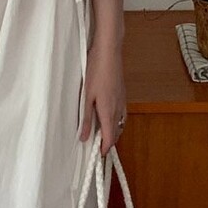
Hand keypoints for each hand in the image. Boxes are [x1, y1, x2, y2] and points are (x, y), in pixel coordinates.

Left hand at [78, 40, 126, 154]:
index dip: (105, 148)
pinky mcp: (123, 94)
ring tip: (102, 135)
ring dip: (113, 132)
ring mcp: (122, 100)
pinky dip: (117, 121)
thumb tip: (84, 137)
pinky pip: (122, 114)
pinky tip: (109, 117)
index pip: (110, 137)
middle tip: (98, 147)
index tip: (99, 155)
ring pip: (120, 123)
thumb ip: (86, 118)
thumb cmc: (95, 71)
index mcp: (109, 111)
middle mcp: (118, 108)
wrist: (109, 52)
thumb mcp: (86, 97)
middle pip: (116, 132)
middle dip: (109, 142)